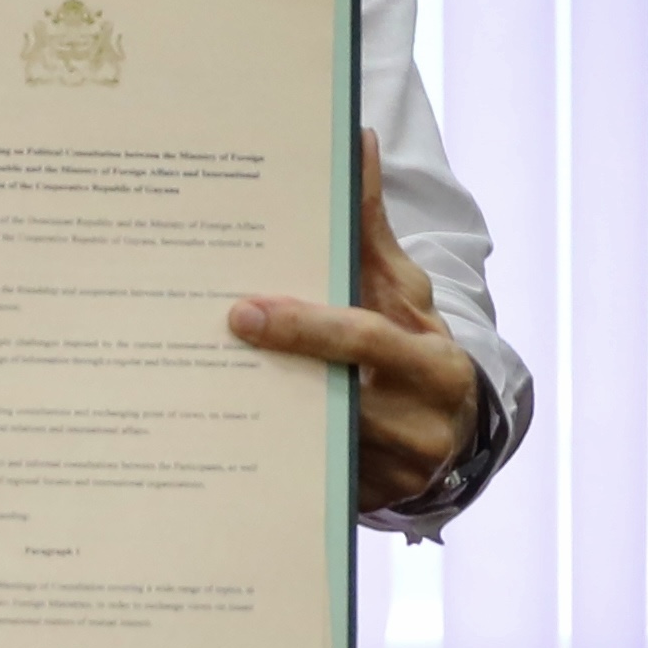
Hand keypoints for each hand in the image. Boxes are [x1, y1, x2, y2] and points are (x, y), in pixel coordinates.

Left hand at [230, 136, 491, 515]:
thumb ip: (371, 229)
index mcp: (433, 364)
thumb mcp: (402, 291)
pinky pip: (306, 484)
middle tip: (206, 346)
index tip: (245, 311)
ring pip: (311, 447)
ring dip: (255, 417)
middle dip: (266, 373)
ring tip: (193, 386)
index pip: (365, 340)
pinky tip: (213, 438)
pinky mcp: (363, 506)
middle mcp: (420, 425)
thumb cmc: (415, 345)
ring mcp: (392, 474)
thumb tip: (357, 141)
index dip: (305, 327)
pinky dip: (264, 459)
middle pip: (329, 400)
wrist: (454, 432)